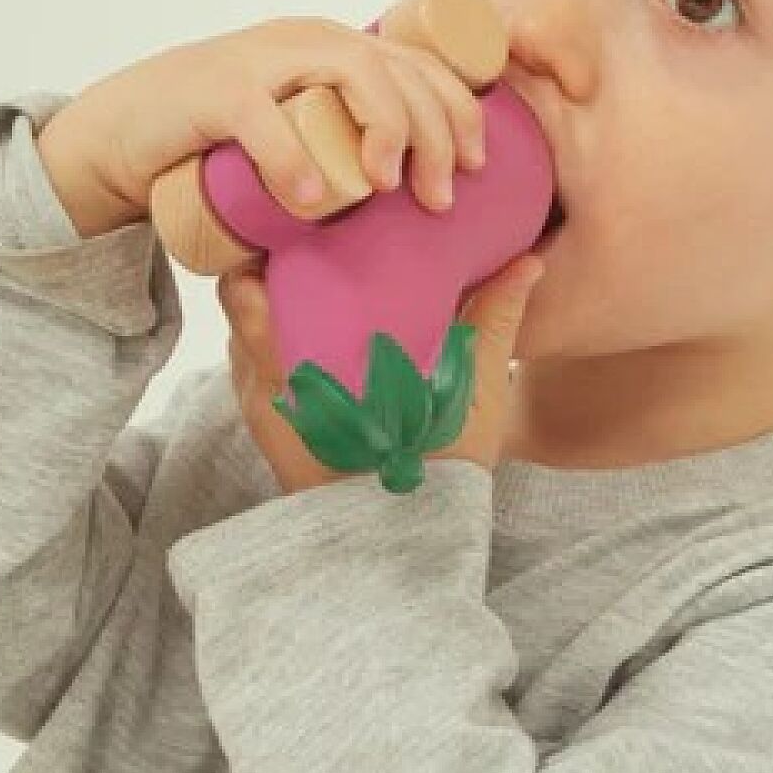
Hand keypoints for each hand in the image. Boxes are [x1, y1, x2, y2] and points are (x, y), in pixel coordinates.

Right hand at [37, 14, 488, 236]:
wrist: (119, 135)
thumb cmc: (218, 147)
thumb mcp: (293, 136)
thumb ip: (340, 152)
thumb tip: (407, 204)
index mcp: (333, 47)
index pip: (419, 62)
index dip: (459, 110)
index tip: (478, 167)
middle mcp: (304, 39)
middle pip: (398, 68)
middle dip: (435, 130)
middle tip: (441, 196)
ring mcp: (258, 59)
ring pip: (350, 71)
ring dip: (384, 129)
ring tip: (386, 187)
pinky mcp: (210, 91)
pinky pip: (261, 116)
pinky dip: (292, 158)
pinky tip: (311, 200)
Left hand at [218, 251, 547, 493]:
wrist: (408, 549)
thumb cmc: (434, 469)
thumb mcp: (468, 390)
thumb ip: (491, 321)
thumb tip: (529, 261)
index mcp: (299, 368)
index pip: (244, 292)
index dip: (258, 252)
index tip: (289, 223)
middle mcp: (268, 388)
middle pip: (242, 309)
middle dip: (268, 273)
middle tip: (308, 240)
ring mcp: (265, 412)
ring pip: (248, 342)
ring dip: (273, 310)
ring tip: (313, 279)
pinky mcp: (273, 430)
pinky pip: (259, 373)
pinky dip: (278, 345)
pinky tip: (316, 329)